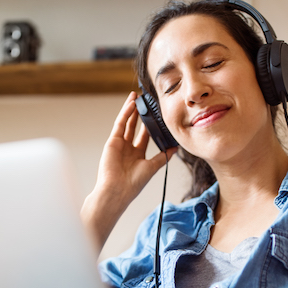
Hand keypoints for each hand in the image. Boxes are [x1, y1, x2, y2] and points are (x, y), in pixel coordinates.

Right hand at [81, 92, 175, 250]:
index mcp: (137, 155)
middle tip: (147, 101)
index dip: (151, 124)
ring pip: (126, 122)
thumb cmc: (133, 184)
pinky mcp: (112, 141)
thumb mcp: (152, 167)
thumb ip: (163, 156)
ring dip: (131, 109)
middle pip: (135, 126)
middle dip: (141, 114)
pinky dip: (125, 113)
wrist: (117, 190)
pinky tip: (131, 104)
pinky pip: (119, 124)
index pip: (145, 136)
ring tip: (137, 96)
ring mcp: (119, 144)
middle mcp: (128, 148)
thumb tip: (175, 149)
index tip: (158, 114)